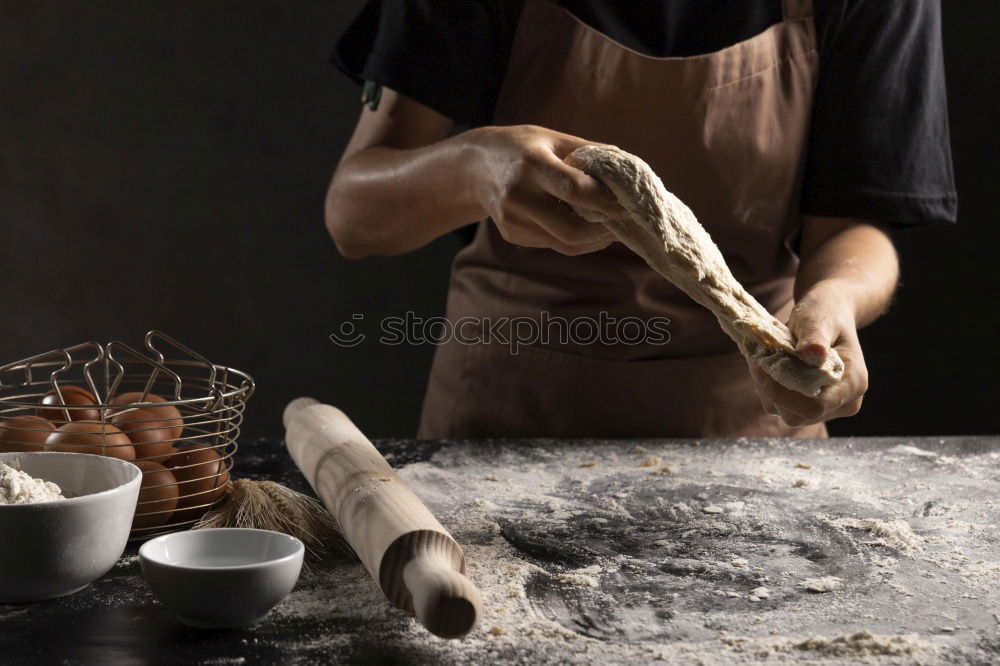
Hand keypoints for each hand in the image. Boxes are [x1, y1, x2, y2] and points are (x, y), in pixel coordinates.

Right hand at [470, 125, 625, 255]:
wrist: (473, 167)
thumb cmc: (521, 147)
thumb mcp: (552, 138)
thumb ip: (589, 153)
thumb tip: (629, 169)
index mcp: (531, 164)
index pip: (574, 190)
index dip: (604, 202)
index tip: (627, 204)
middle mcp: (518, 196)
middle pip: (570, 229)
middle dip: (603, 231)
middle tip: (622, 223)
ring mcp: (512, 220)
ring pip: (565, 244)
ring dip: (594, 240)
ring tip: (610, 228)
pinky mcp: (511, 234)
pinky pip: (553, 244)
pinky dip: (575, 239)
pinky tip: (585, 227)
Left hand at [749, 281, 868, 426]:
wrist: (828, 313)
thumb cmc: (825, 313)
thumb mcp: (819, 318)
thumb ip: (815, 336)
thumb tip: (813, 354)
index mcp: (853, 384)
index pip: (816, 406)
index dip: (783, 393)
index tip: (760, 367)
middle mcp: (844, 402)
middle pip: (798, 415)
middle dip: (773, 390)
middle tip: (759, 359)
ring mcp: (826, 408)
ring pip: (784, 412)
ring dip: (768, 388)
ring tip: (766, 359)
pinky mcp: (807, 406)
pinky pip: (779, 406)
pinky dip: (768, 388)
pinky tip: (769, 366)